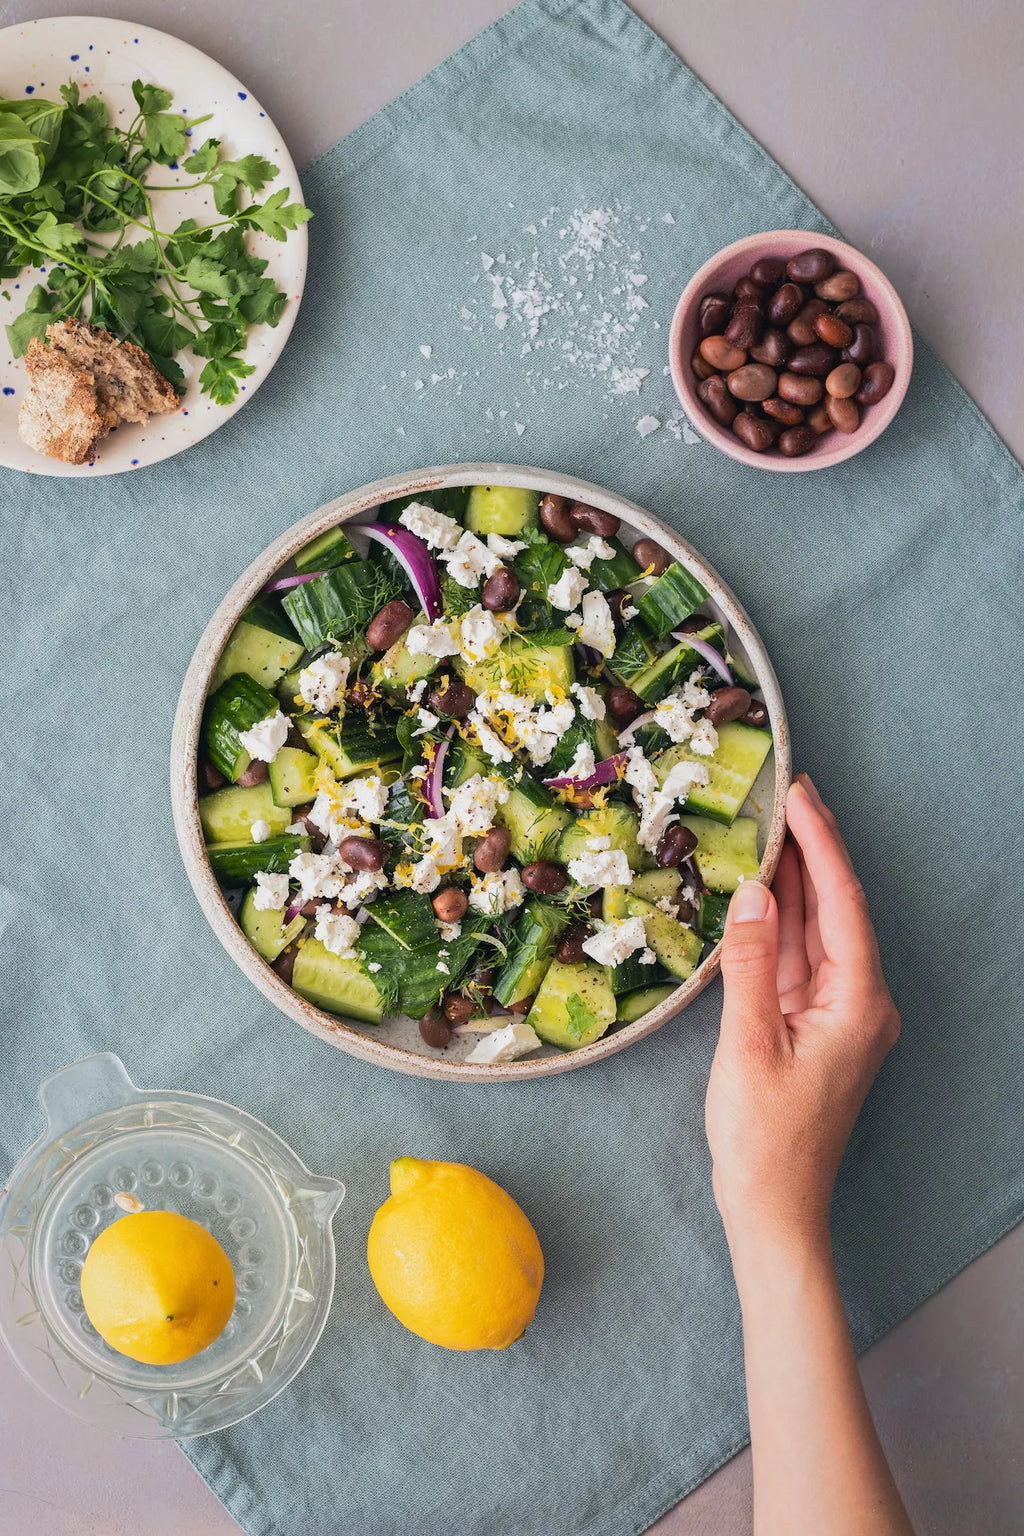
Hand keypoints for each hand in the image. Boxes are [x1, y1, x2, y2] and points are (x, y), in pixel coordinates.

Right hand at [705, 774, 899, 1256]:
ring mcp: (841, 1014)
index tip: (800, 794)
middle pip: (837, 909)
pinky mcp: (817, 1026)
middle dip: (812, 850)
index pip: (843, 903)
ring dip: (795, 882)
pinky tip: (762, 892)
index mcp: (860, 1003)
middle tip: (785, 793)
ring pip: (818, 931)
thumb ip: (751, 962)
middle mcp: (862, 1001)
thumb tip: (754, 891)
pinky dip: (781, 923)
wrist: (773, 1208)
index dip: (821, 843)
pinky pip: (801, 959)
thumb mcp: (747, 1044)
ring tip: (769, 826)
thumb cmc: (763, 1138)